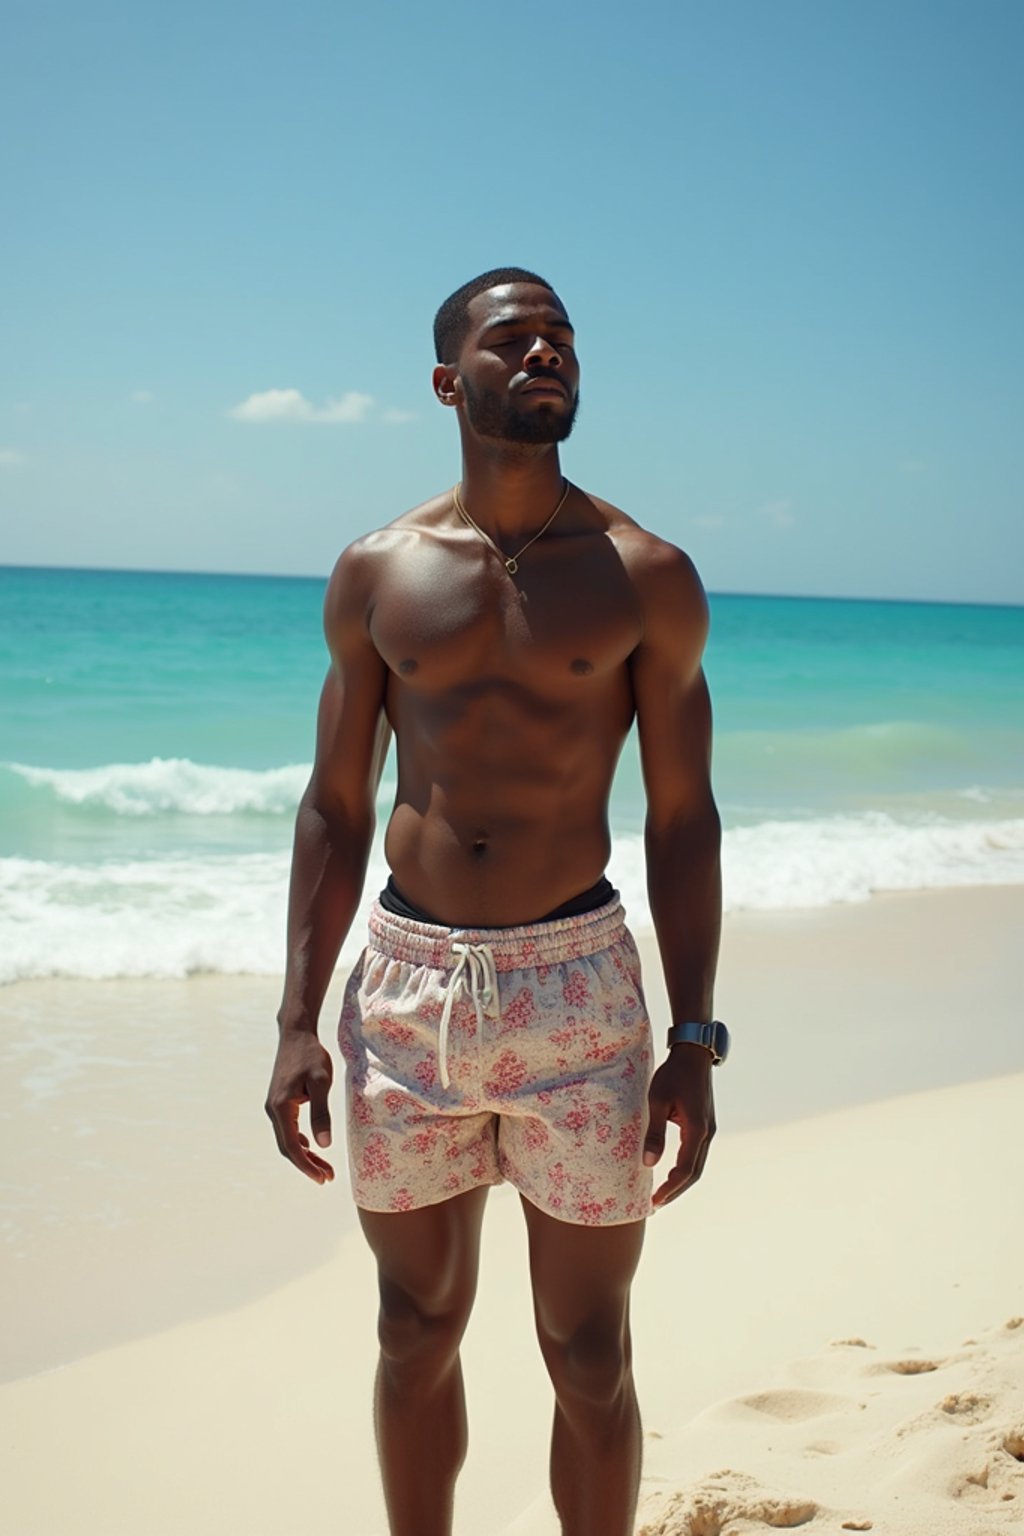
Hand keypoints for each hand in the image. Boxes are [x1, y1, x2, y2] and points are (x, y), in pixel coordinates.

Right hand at [265, 1031, 335, 1183]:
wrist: (296, 1035)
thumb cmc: (311, 1056)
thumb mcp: (321, 1083)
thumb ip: (321, 1113)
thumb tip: (324, 1145)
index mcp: (281, 1108)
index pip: (292, 1147)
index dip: (307, 1166)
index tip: (322, 1178)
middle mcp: (273, 1110)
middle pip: (288, 1147)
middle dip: (307, 1165)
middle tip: (327, 1177)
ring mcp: (273, 1106)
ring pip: (287, 1139)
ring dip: (304, 1155)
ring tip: (324, 1167)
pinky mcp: (278, 1102)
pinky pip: (287, 1129)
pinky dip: (300, 1141)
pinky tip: (312, 1146)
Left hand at [643, 1044, 716, 1207]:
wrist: (693, 1054)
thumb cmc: (673, 1075)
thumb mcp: (657, 1101)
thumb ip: (655, 1133)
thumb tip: (649, 1163)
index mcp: (696, 1130)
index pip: (684, 1170)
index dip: (670, 1189)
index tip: (654, 1201)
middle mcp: (707, 1133)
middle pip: (693, 1173)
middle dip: (675, 1190)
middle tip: (656, 1203)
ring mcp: (708, 1129)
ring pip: (697, 1165)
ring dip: (681, 1180)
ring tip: (662, 1192)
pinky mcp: (705, 1124)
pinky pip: (696, 1153)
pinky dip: (685, 1167)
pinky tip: (671, 1170)